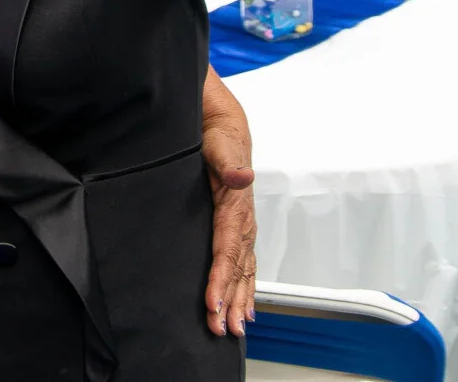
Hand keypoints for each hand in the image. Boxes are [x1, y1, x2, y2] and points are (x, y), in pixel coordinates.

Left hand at [202, 77, 257, 335]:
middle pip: (237, 268)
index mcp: (236, 206)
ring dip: (238, 301)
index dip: (221, 277)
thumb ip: (229, 162)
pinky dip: (244, 289)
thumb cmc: (220, 138)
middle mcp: (244, 222)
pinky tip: (244, 310)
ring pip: (243, 272)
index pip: (227, 248)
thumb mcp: (220, 145)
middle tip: (222, 328)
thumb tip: (243, 176)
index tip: (212, 301)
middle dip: (230, 300)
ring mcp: (244, 228)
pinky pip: (244, 265)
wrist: (228, 129)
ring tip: (234, 329)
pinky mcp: (240, 230)